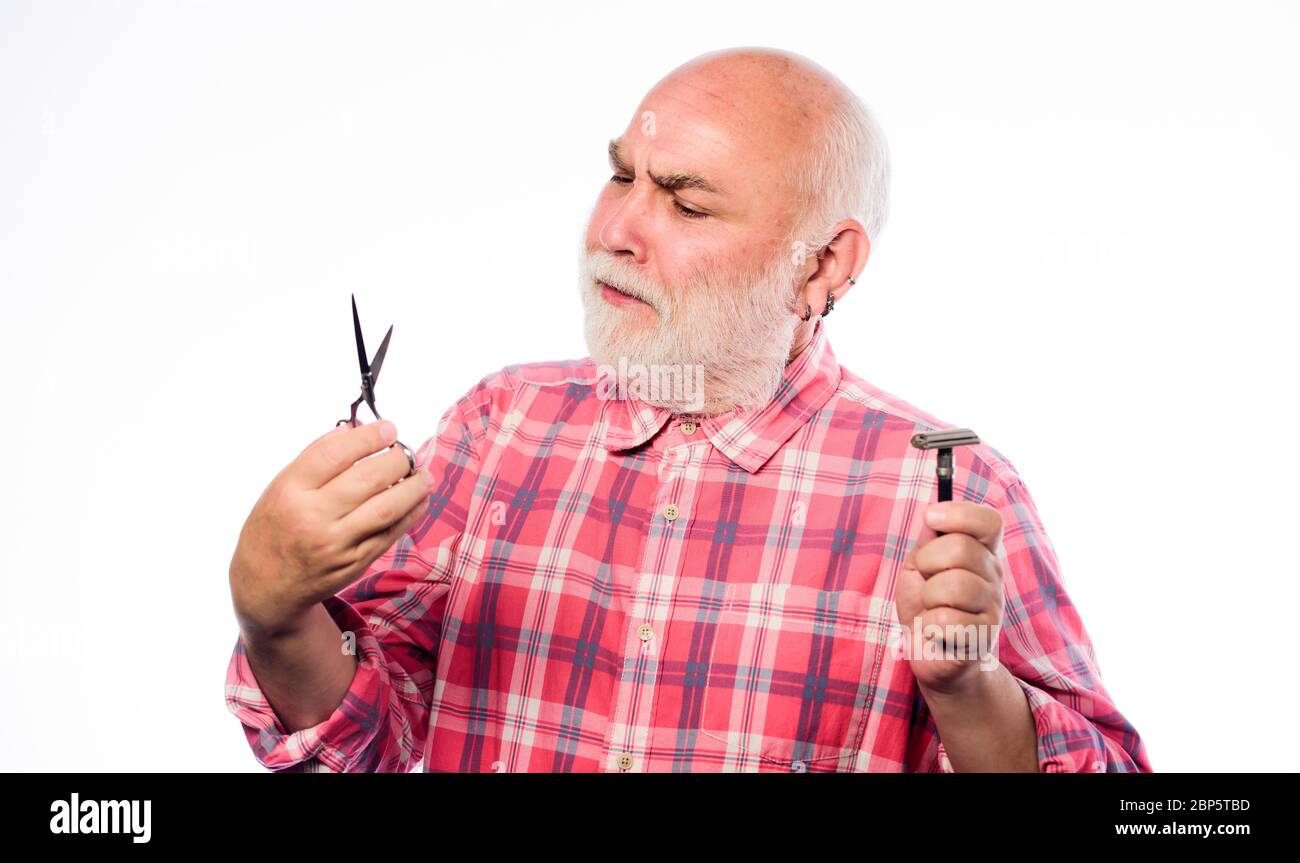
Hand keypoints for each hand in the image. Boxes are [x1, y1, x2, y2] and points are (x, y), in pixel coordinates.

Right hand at [228, 419, 431, 638]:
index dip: (367, 437)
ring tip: (424, 475)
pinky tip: (419, 500)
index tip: (388, 429)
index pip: (334, 454)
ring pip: (386, 508)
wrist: (265, 585)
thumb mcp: (280, 487)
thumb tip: (354, 429)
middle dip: (397, 460)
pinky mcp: (354, 563)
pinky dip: (411, 514)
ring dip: (413, 487)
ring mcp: (336, 543)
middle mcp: (313, 517)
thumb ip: (315, 456)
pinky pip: (390, 533)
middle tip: (407, 452)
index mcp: (290, 491)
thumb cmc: (273, 529)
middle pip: (367, 479)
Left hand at [894, 500, 1004, 694]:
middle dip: (929, 561)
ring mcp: (993, 608)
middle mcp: (995, 577)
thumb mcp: (921, 564)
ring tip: (931, 607)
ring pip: (954, 585)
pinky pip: (946, 620)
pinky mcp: (982, 638)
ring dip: (928, 596)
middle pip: (962, 549)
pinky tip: (935, 630)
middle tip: (925, 578)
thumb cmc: (926, 604)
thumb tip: (934, 509)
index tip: (931, 517)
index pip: (989, 521)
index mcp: (983, 553)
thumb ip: (929, 538)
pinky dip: (929, 624)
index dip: (960, 513)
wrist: (930, 653)